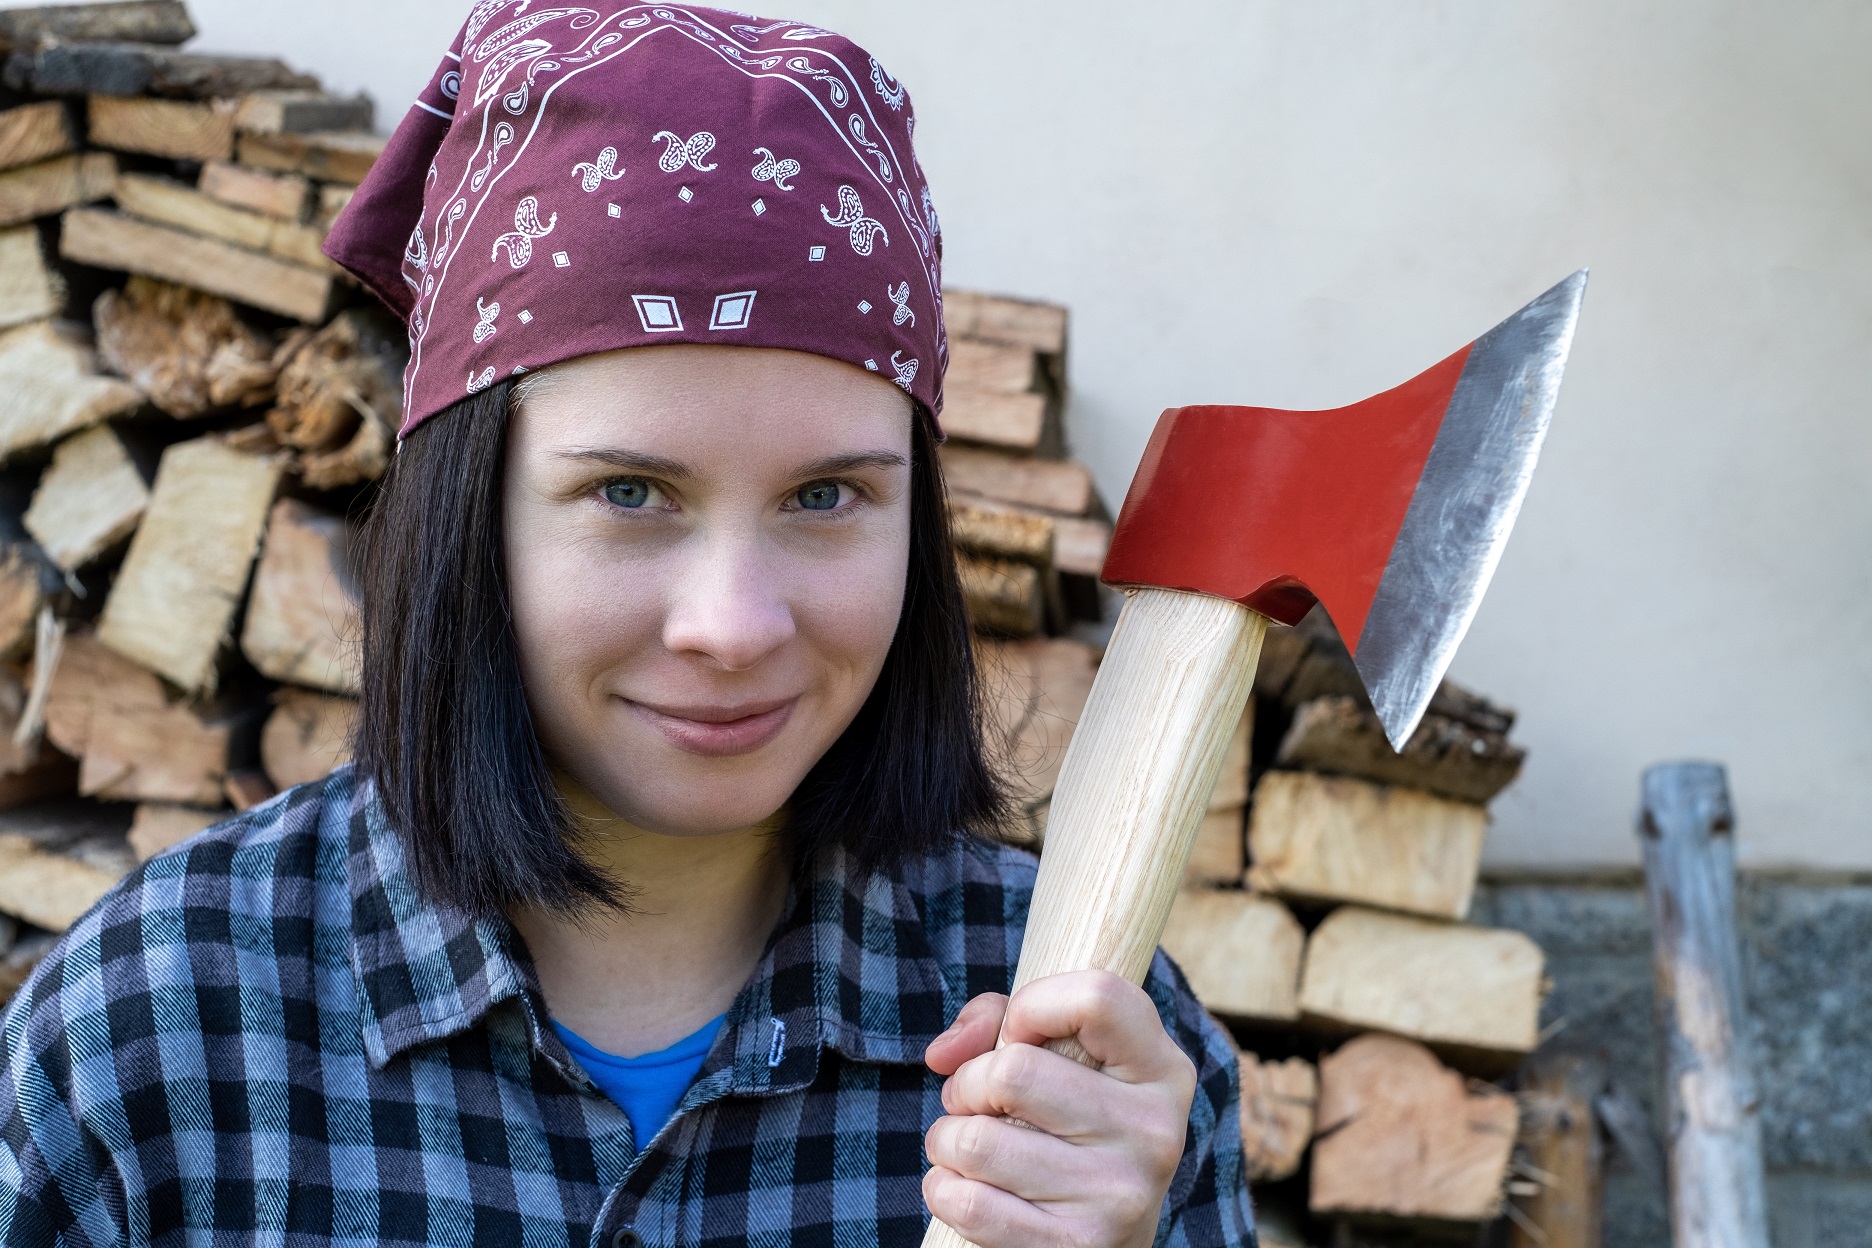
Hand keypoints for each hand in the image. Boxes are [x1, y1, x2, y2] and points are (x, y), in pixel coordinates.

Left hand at [922, 971, 1196, 1247]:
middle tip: (977, 1102)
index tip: (1016, 1036)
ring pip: (976, 1140)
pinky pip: (968, 1203)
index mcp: (1162, 1069)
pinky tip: (965, 1187)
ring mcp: (1119, 1195)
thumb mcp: (1061, 1056)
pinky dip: (944, 1189)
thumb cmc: (1071, 1123)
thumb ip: (999, 1022)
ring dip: (948, 1140)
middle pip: (1013, 1071)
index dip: (1033, 1006)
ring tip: (969, 1146)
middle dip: (969, 1083)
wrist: (1108, 1238)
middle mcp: (1153, 1131)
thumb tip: (944, 1055)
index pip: (1098, 998)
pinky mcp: (1077, 1246)